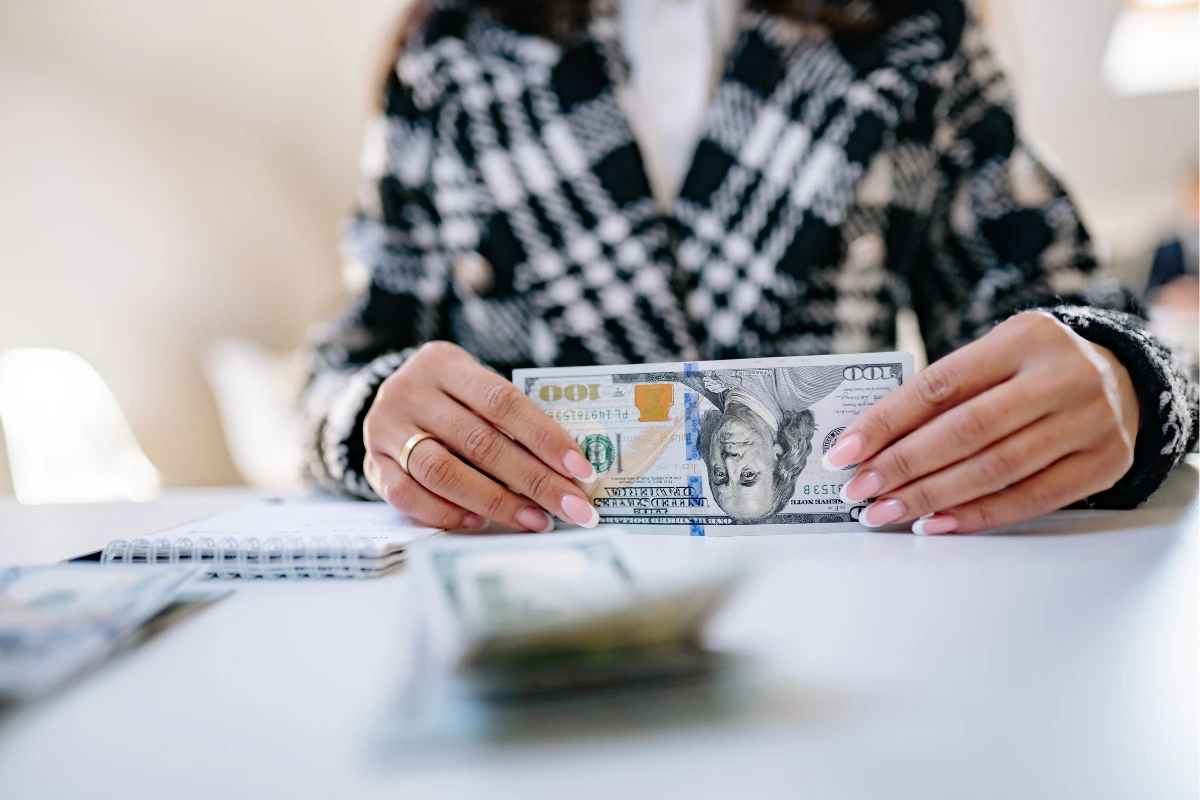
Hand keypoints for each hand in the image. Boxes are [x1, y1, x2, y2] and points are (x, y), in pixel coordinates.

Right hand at [363, 342, 598, 530]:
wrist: (384, 399)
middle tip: (572, 508)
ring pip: (443, 472)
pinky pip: (408, 496)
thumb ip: (509, 417)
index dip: (545, 437)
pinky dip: (446, 512)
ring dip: (496, 502)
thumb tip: (567, 467)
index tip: (581, 470)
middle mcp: (411, 391)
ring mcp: (386, 428)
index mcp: (444, 363)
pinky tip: (479, 522)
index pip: (503, 401)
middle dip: (534, 480)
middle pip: (479, 442)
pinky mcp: (371, 462)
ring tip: (536, 520)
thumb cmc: (450, 398)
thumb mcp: (473, 387)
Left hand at [824, 312, 1140, 533]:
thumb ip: (946, 391)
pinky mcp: (1104, 462)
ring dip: (931, 497)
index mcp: (1024, 339)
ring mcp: (1089, 421)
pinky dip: (978, 515)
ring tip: (886, 511)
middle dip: (903, 466)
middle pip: (966, 431)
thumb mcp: (997, 355)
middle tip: (859, 490)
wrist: (1127, 375)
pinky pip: (1031, 498)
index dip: (886, 421)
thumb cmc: (1036, 368)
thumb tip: (871, 441)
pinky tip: (936, 523)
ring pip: (996, 469)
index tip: (844, 451)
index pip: (940, 385)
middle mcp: (1061, 377)